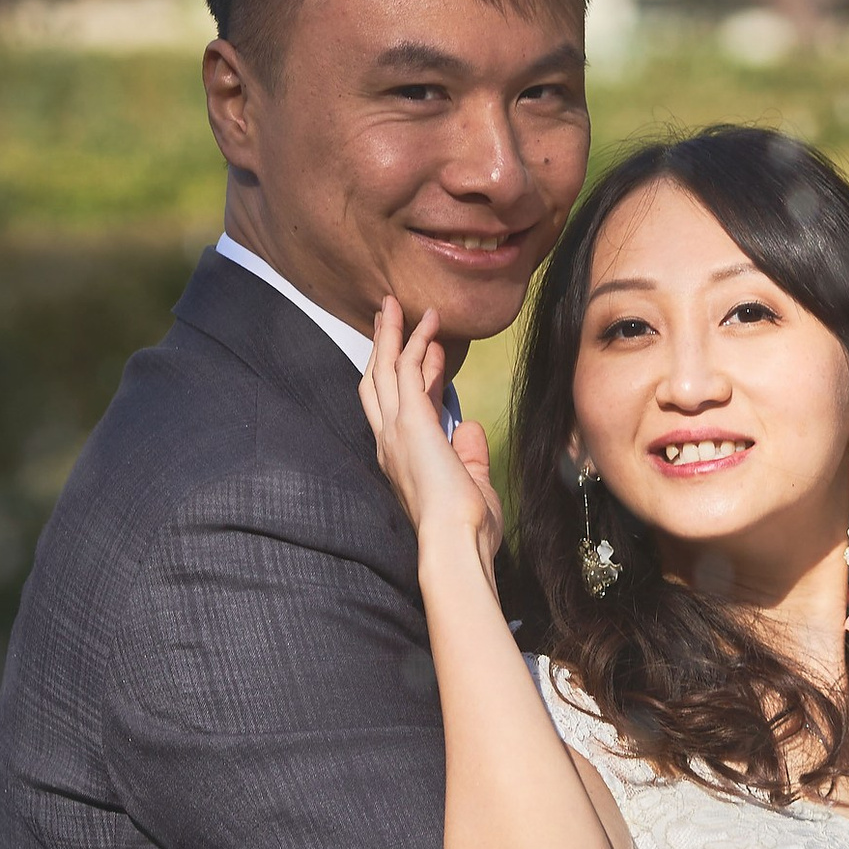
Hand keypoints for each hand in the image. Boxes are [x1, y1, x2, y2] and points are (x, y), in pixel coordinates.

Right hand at [358, 296, 500, 560]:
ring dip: (392, 335)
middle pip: (377, 383)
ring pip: (386, 370)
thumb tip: (471, 428)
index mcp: (400, 459)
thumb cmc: (466, 527)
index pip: (402, 407)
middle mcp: (390, 441)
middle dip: (382, 348)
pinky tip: (428, 321)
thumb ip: (469, 454)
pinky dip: (416, 342)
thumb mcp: (471, 482)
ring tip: (396, 305)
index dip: (414, 375)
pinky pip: (409, 371)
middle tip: (387, 317)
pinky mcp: (411, 421)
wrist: (456, 543)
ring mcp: (396, 430)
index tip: (432, 351)